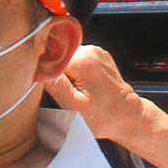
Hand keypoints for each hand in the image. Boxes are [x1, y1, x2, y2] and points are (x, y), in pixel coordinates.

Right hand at [48, 46, 167, 167]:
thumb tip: (39, 68)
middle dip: (58, 73)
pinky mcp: (99, 55)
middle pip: (59, 56)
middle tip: (70, 93)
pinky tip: (85, 85)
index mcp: (82, 61)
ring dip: (68, 72)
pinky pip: (78, 58)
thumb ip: (56, 85)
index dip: (48, 75)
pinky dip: (77, 71)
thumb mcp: (74, 106)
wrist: (128, 116)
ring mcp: (96, 51)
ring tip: (80, 91)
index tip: (56, 90)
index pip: (50, 59)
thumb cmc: (104, 116)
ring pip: (68, 57)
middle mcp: (90, 51)